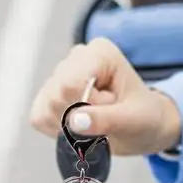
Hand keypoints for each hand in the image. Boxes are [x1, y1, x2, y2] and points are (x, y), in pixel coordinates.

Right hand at [29, 37, 182, 155]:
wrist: (141, 128)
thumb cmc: (144, 118)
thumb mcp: (134, 121)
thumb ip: (106, 120)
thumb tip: (73, 122)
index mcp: (99, 52)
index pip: (71, 83)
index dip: (89, 106)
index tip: (112, 107)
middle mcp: (75, 57)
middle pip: (57, 95)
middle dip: (81, 117)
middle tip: (106, 117)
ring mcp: (59, 75)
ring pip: (46, 107)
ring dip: (72, 126)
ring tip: (96, 120)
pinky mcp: (47, 96)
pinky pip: (39, 118)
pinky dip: (59, 131)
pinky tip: (80, 127)